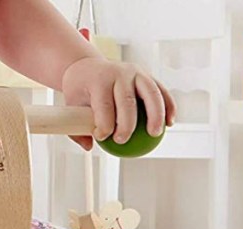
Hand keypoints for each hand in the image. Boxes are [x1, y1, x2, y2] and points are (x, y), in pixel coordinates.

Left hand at [61, 57, 176, 150]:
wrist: (88, 67)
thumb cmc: (80, 90)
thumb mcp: (71, 105)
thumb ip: (76, 128)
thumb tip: (89, 147)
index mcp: (99, 80)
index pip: (104, 105)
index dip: (104, 125)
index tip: (101, 138)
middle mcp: (119, 73)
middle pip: (127, 100)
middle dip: (127, 124)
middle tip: (122, 141)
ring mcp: (136, 72)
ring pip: (151, 93)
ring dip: (156, 114)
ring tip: (155, 134)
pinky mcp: (147, 75)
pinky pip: (160, 91)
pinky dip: (168, 105)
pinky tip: (170, 123)